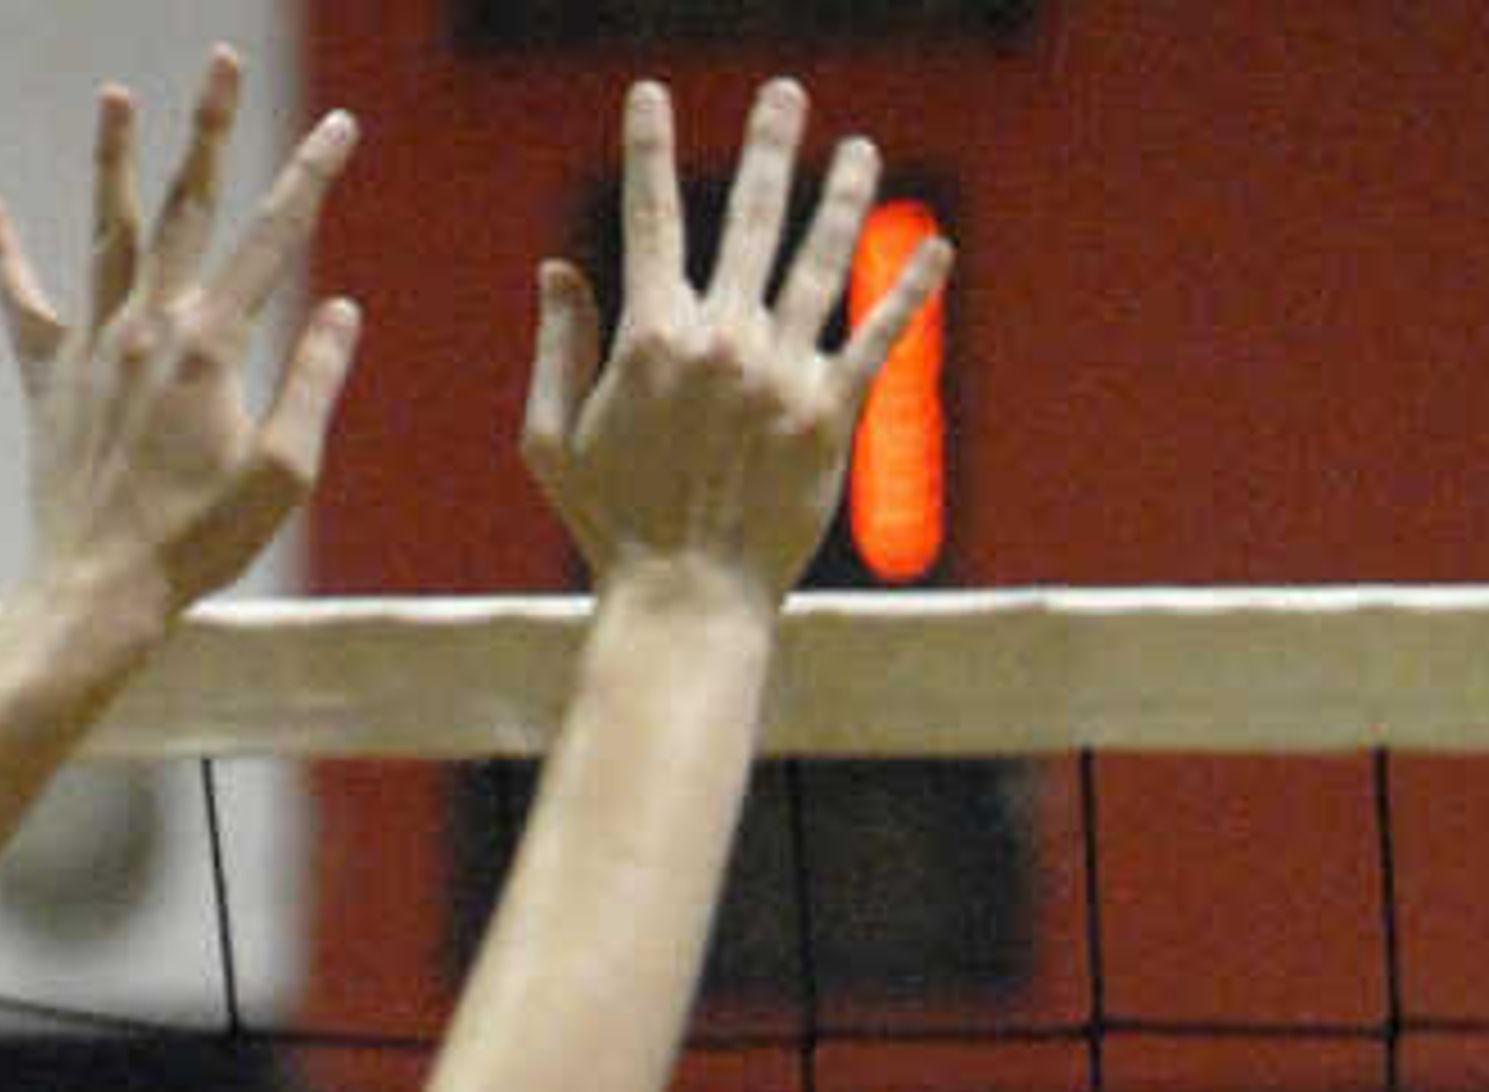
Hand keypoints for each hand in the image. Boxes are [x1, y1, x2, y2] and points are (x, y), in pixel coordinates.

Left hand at [0, 47, 362, 619]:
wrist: (99, 588)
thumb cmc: (200, 544)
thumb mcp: (283, 475)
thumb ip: (313, 384)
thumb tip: (342, 310)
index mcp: (212, 345)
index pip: (273, 241)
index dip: (310, 177)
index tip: (339, 125)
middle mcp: (149, 326)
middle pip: (187, 207)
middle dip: (210, 129)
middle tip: (221, 60)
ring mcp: (94, 347)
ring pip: (109, 232)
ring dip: (114, 160)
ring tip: (115, 96)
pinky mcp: (50, 379)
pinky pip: (24, 304)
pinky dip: (4, 255)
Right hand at [522, 76, 949, 607]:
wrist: (687, 602)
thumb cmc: (612, 529)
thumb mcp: (552, 438)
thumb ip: (557, 346)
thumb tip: (558, 267)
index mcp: (650, 334)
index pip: (651, 217)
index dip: (648, 148)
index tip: (650, 94)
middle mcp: (721, 339)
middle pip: (750, 218)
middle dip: (768, 147)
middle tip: (786, 92)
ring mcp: (781, 375)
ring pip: (821, 262)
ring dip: (844, 196)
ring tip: (861, 148)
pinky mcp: (830, 417)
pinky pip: (876, 340)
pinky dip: (908, 290)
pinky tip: (936, 246)